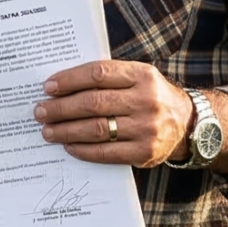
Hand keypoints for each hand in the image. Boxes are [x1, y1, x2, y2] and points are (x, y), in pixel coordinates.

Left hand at [34, 59, 192, 167]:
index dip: (70, 80)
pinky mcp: (144, 152)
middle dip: (61, 108)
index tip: (48, 87)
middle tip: (40, 111)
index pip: (98, 74)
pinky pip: (106, 152)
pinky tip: (68, 145)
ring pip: (96, 129)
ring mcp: (147, 128)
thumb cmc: (151, 97)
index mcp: (143, 75)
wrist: (188, 124)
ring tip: (47, 130)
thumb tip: (61, 86)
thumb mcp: (138, 78)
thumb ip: (108, 78)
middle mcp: (147, 100)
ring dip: (66, 130)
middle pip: (94, 102)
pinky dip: (82, 149)